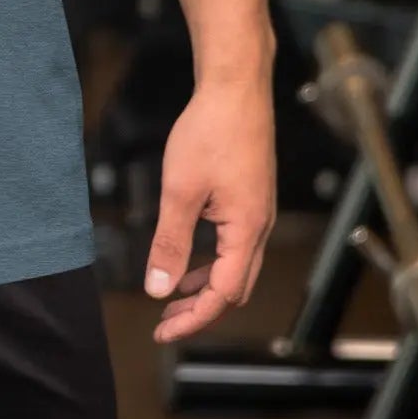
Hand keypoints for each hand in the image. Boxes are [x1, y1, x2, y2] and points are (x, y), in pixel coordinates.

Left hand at [145, 71, 275, 343]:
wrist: (236, 87)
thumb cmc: (211, 131)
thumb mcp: (181, 190)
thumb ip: (170, 242)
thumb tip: (158, 288)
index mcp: (246, 231)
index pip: (223, 295)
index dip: (192, 318)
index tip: (162, 331)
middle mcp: (259, 227)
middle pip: (234, 288)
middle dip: (200, 310)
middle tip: (165, 321)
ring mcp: (258, 212)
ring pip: (236, 267)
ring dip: (206, 286)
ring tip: (173, 295)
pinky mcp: (251, 197)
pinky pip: (234, 244)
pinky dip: (212, 260)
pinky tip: (189, 255)